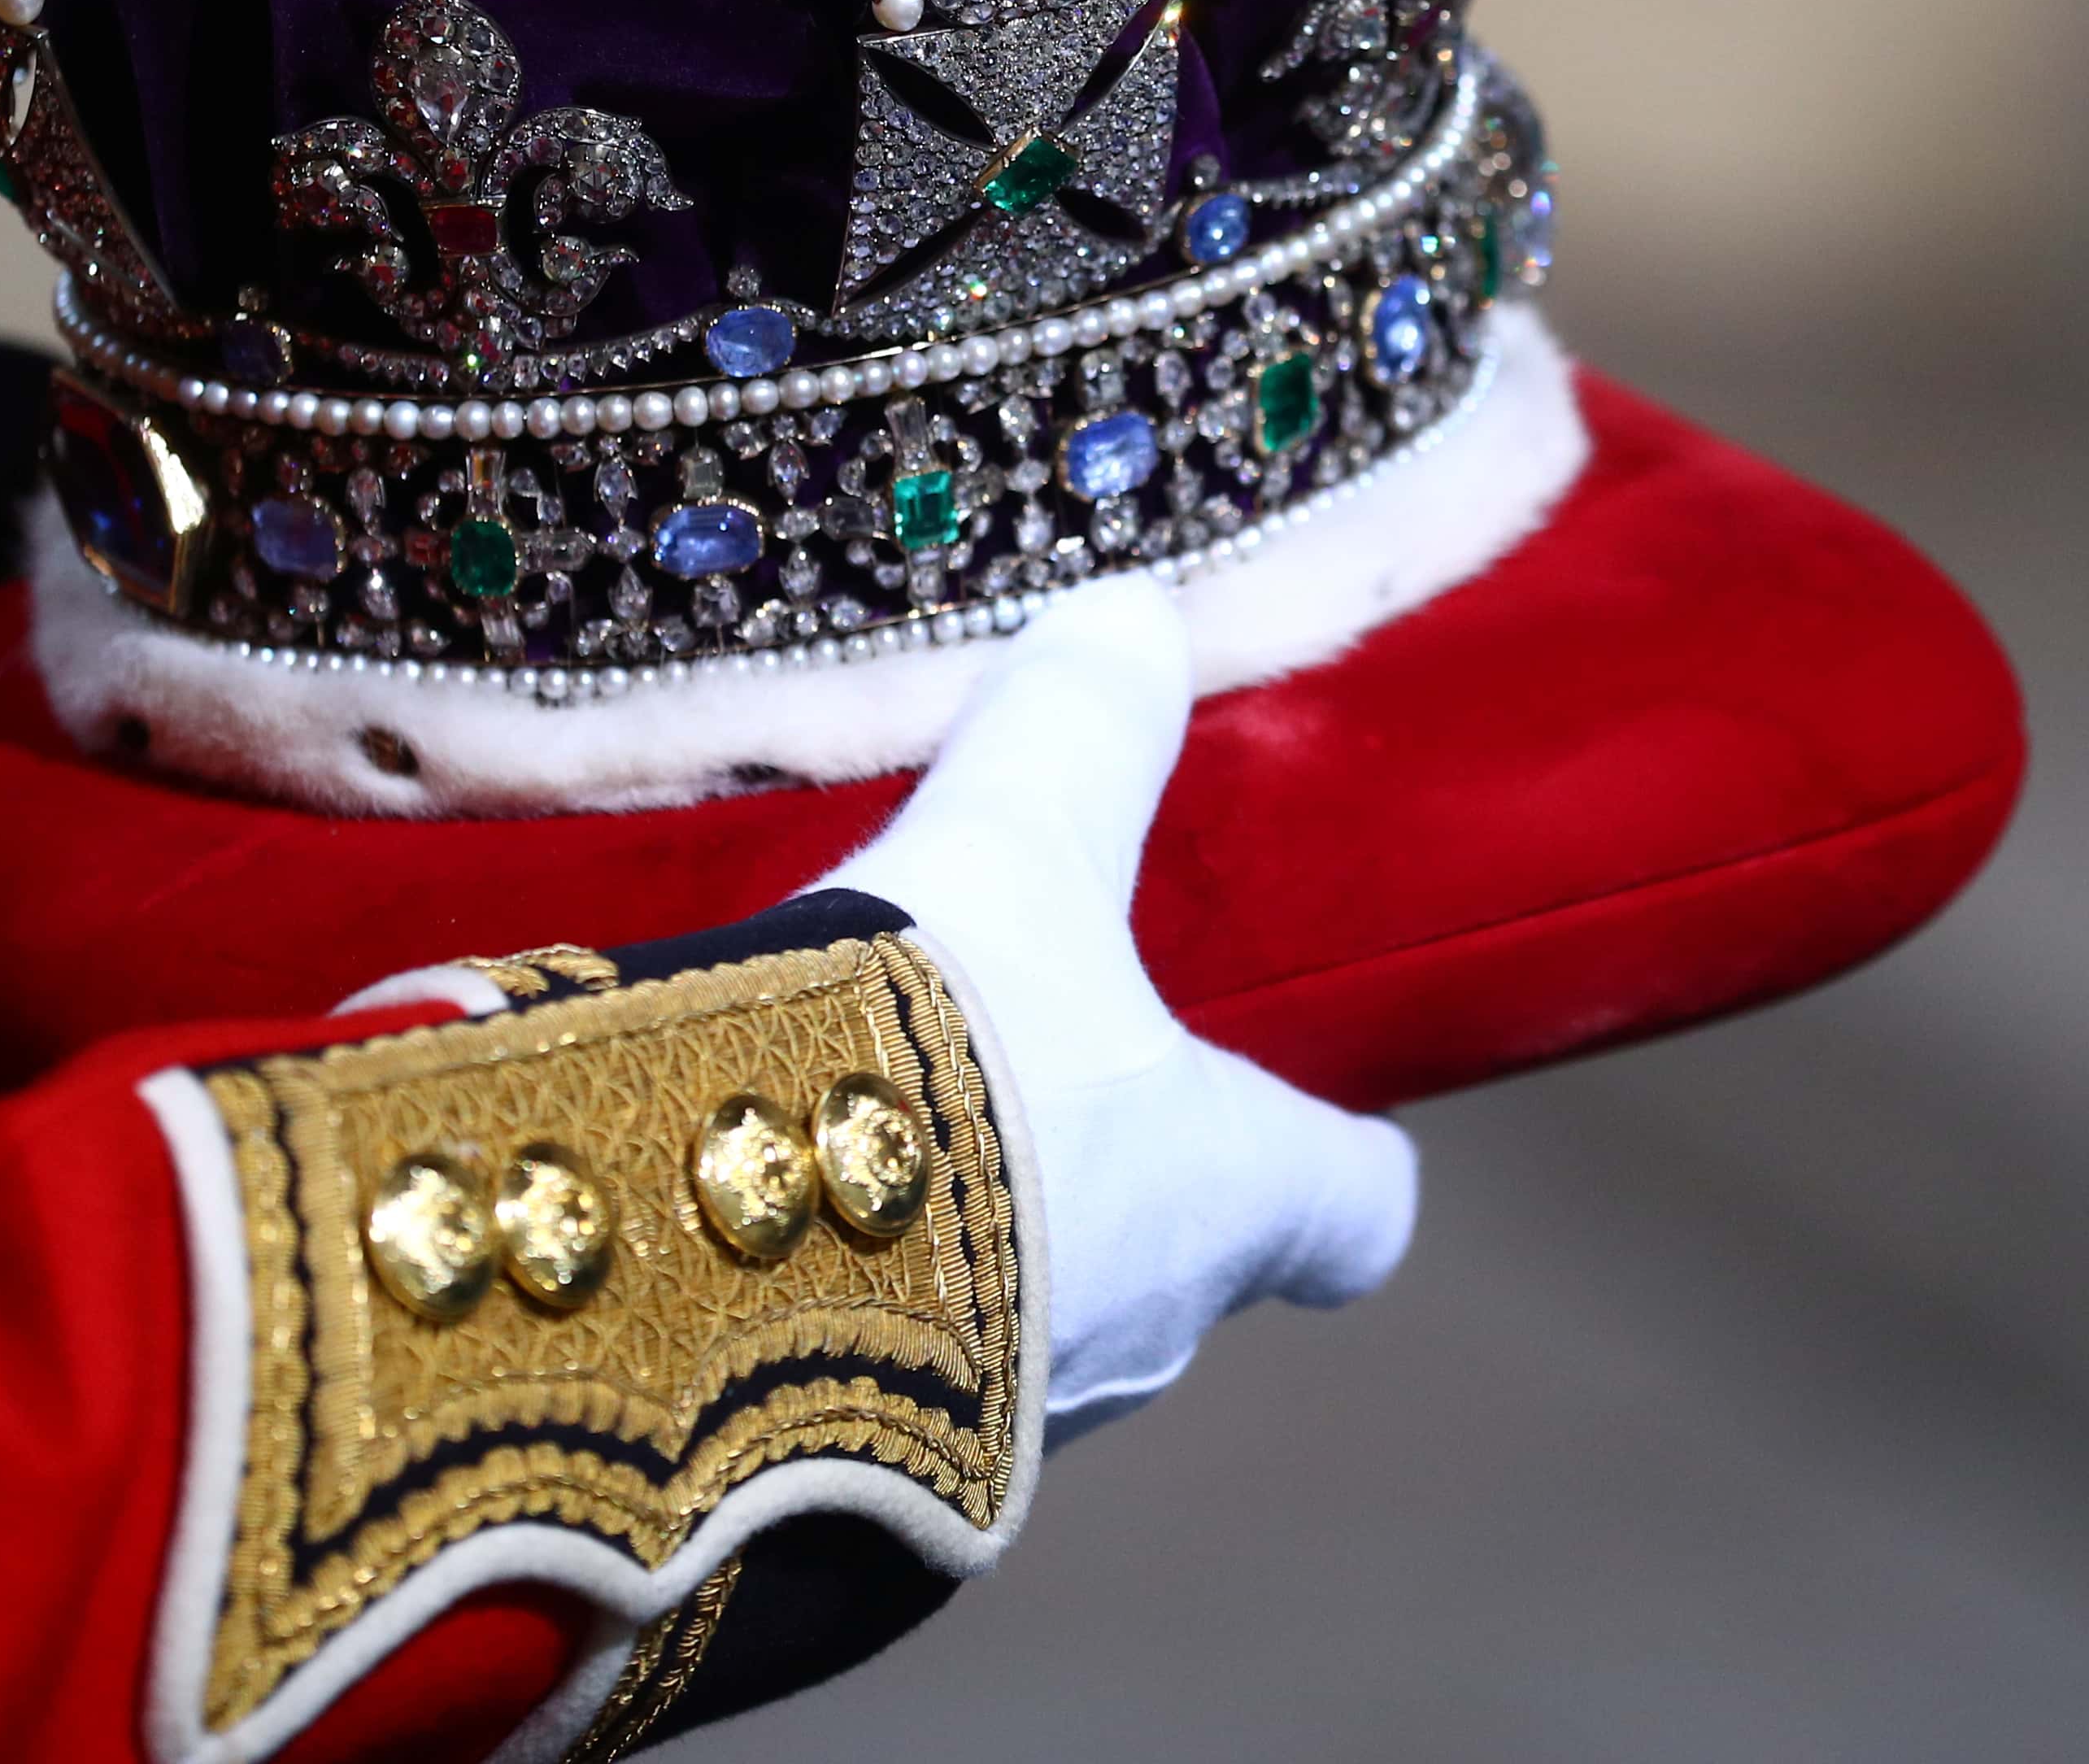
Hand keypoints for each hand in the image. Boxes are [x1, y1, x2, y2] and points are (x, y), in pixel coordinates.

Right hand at [819, 575, 1417, 1435]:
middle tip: (1043, 1104)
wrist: (735, 1259)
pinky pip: (892, 1397)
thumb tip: (1129, 610)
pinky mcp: (866, 1479)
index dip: (1346, 1171)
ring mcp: (1010, 1431)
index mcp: (1230, 1185)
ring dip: (981, 1268)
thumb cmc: (947, 1050)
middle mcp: (1147, 1334)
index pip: (1353, 1209)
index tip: (1345, 1149)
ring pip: (1033, 1343)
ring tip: (874, 1160)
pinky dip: (853, 1332)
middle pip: (1183, 1273)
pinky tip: (762, 1253)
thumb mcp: (1017, 847)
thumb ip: (1081, 729)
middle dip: (1123, 1202)